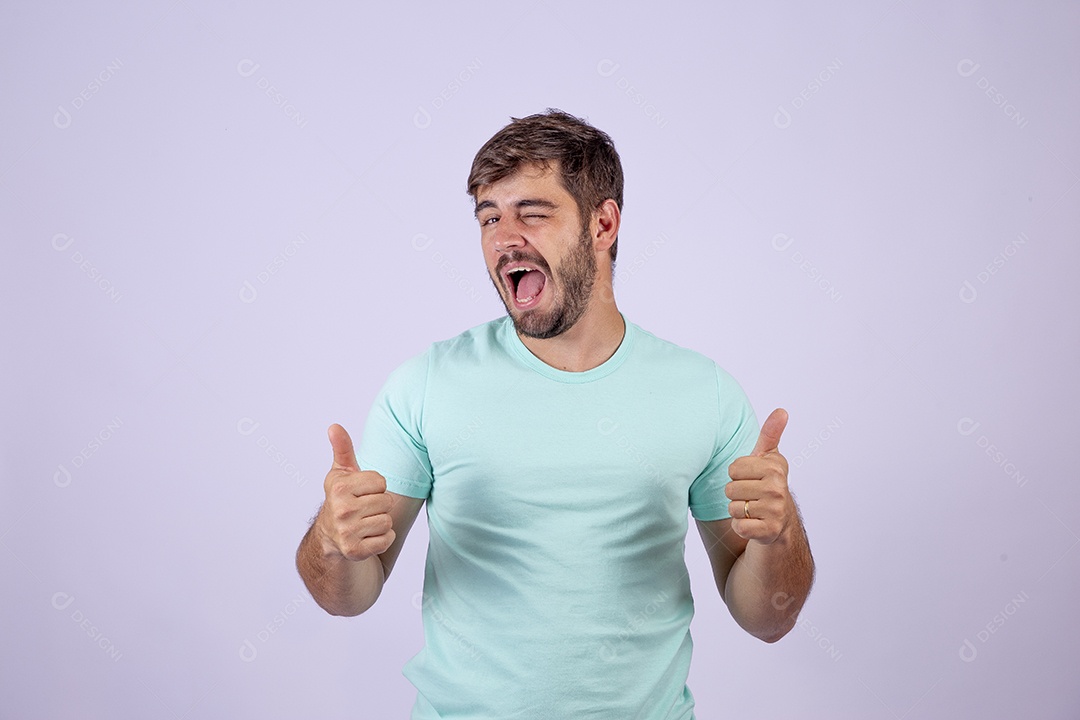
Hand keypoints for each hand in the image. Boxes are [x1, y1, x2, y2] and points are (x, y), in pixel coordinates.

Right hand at [315, 424, 395, 561]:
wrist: (330, 536)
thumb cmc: (342, 498)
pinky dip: (382, 539)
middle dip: (379, 505)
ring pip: (387, 521)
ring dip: (380, 522)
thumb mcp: (341, 473)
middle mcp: (341, 510)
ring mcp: (347, 532)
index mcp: (339, 487)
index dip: (375, 487)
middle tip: (363, 509)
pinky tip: (367, 537)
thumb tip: (334, 426)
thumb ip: (342, 449)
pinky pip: (387, 540)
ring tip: (364, 522)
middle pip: (387, 502)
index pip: (381, 482)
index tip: (361, 492)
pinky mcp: (355, 551)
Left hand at [726, 408, 794, 543]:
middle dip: (736, 494)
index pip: (733, 468)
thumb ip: (771, 434)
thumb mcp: (768, 458)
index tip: (752, 478)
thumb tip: (782, 410)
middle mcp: (778, 489)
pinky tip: (754, 524)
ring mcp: (774, 511)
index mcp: (775, 467)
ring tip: (754, 509)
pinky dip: (741, 527)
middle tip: (752, 497)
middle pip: (730, 488)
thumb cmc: (767, 485)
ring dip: (738, 511)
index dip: (738, 475)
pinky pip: (738, 526)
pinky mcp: (768, 532)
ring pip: (732, 507)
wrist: (780, 523)